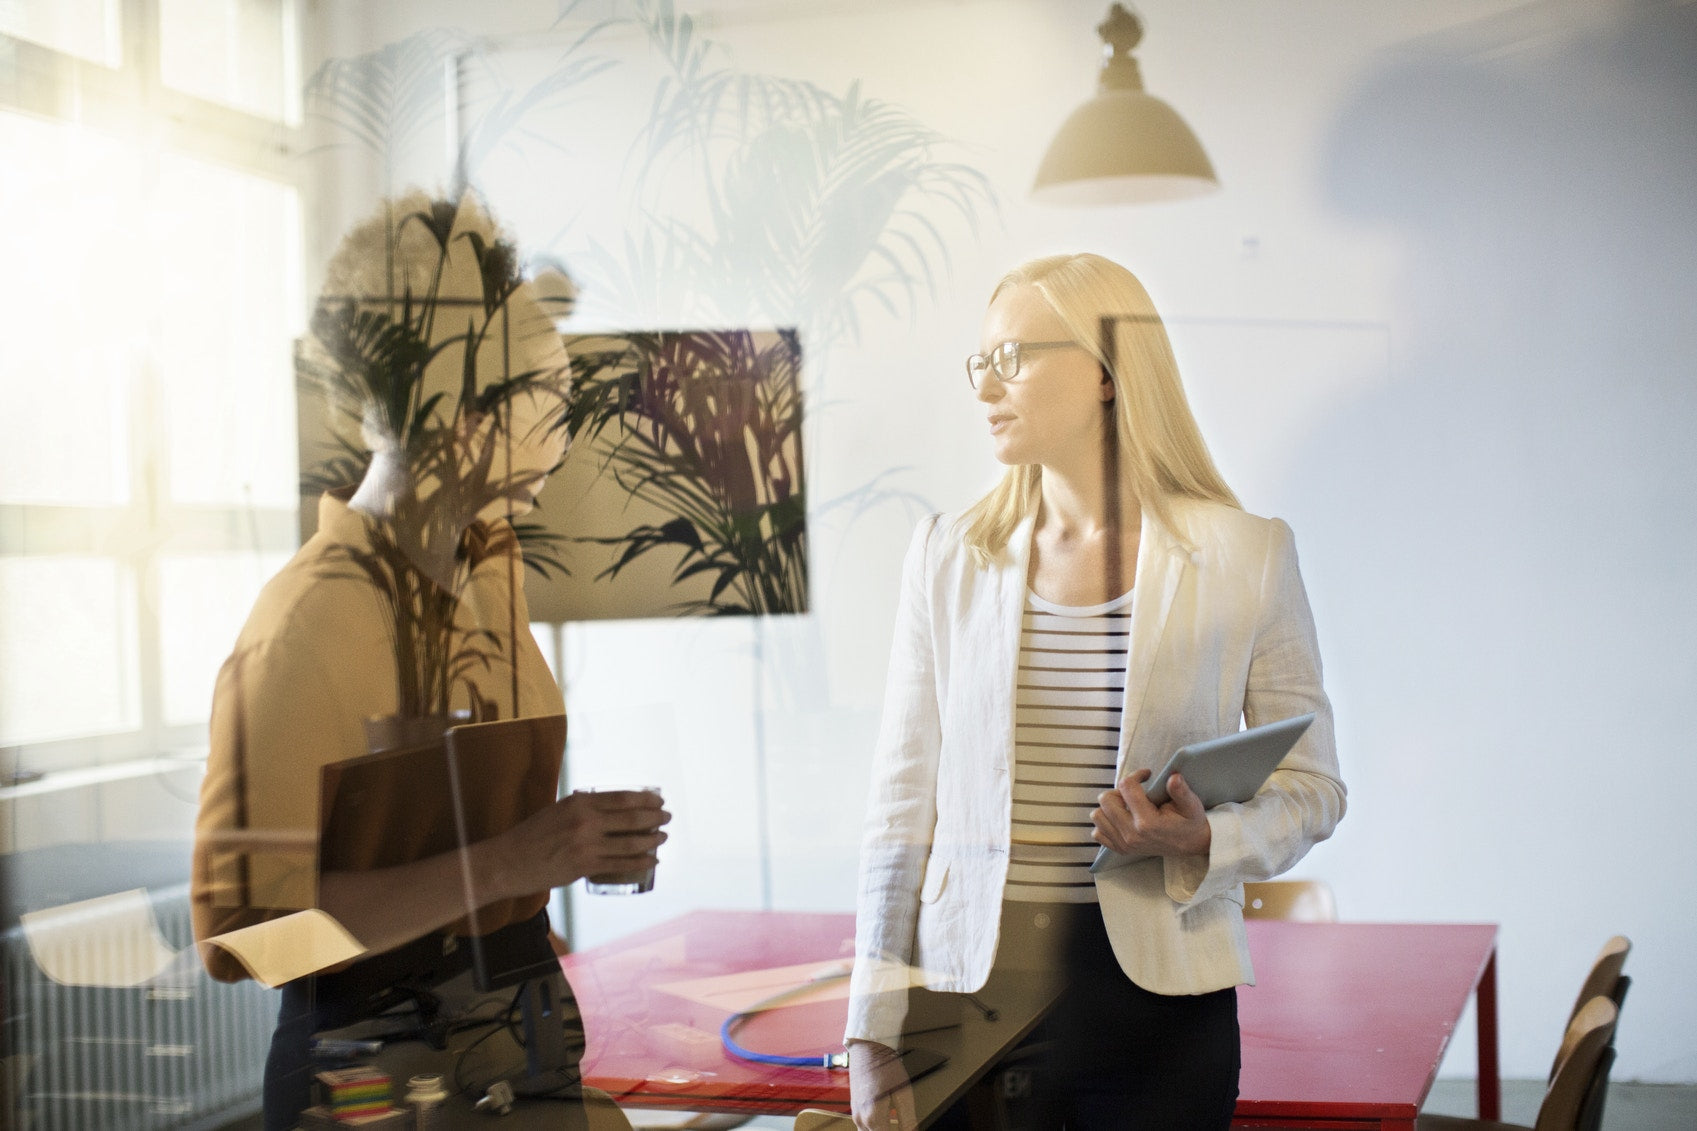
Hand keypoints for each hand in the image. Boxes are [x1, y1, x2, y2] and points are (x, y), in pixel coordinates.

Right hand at [489, 789, 669, 898]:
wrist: (509, 862)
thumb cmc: (533, 835)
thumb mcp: (558, 809)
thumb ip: (584, 807)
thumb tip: (610, 806)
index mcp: (579, 803)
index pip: (622, 798)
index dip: (645, 799)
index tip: (658, 800)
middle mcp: (585, 822)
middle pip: (632, 818)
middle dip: (655, 817)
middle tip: (667, 817)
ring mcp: (586, 846)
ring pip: (630, 843)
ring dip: (653, 840)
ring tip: (663, 837)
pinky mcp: (585, 867)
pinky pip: (621, 864)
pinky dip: (641, 862)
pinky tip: (652, 860)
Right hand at [849, 1040, 915, 1130]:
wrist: (867, 1048)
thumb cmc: (886, 1066)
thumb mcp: (903, 1093)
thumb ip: (908, 1119)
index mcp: (873, 1118)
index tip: (909, 1130)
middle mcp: (861, 1120)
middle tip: (902, 1126)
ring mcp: (855, 1114)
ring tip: (894, 1125)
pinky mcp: (854, 1108)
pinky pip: (864, 1127)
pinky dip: (875, 1128)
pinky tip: (886, 1122)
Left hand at [1091, 769, 1211, 857]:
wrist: (1192, 844)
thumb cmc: (1190, 821)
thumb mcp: (1192, 805)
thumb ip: (1181, 791)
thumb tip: (1173, 777)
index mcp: (1147, 822)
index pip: (1126, 787)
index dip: (1136, 775)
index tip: (1146, 775)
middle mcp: (1131, 834)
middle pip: (1106, 800)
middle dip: (1119, 790)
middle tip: (1134, 791)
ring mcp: (1124, 844)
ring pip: (1097, 815)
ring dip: (1109, 806)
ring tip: (1126, 804)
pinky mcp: (1121, 849)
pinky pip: (1098, 833)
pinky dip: (1106, 823)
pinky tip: (1121, 818)